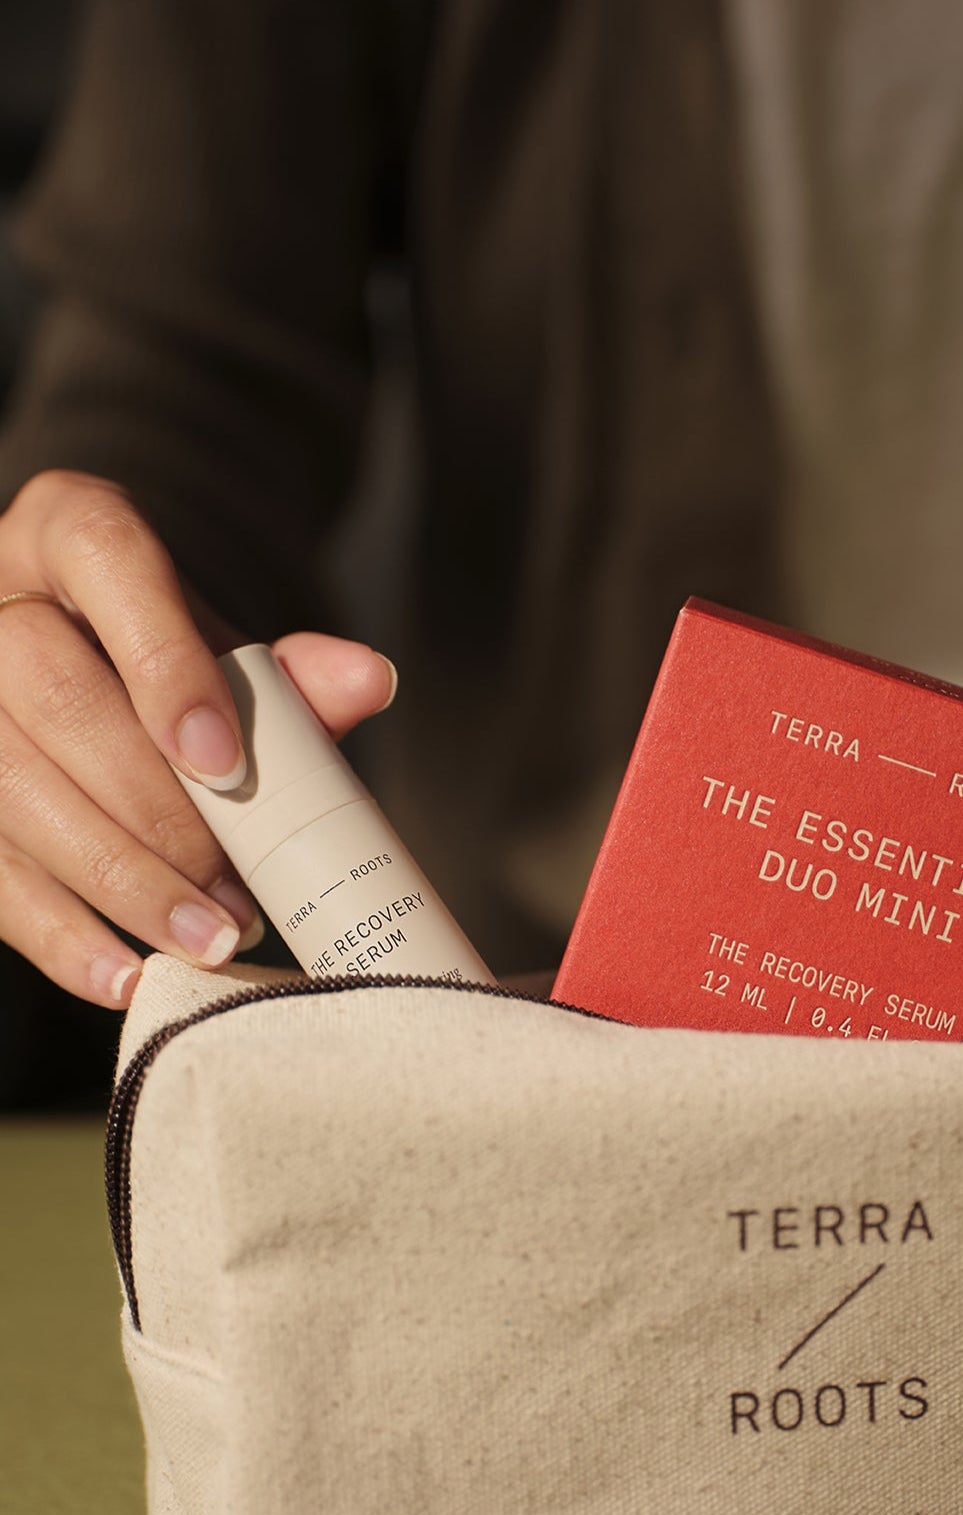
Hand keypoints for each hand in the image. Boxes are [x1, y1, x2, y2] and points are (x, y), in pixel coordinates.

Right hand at [0, 470, 396, 1007]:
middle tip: (237, 887)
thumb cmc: (163, 659)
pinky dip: (58, 933)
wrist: (81, 663)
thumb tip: (366, 679)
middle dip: (154, 809)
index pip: (108, 562)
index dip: (165, 664)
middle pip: (51, 695)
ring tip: (210, 938)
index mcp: (68, 530)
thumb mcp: (223, 650)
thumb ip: (288, 674)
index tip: (226, 763)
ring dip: (119, 881)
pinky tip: (123, 975)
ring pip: (10, 789)